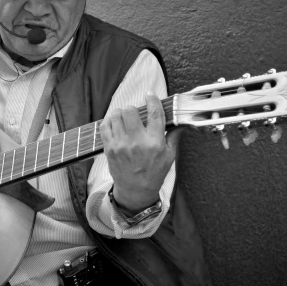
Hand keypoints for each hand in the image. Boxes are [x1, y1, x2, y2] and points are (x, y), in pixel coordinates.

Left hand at [100, 93, 182, 213]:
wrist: (135, 190)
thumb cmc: (154, 173)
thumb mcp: (169, 156)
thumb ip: (174, 136)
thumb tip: (182, 121)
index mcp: (154, 143)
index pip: (154, 114)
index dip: (152, 100)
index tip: (150, 95)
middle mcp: (137, 142)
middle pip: (131, 111)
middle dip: (134, 109)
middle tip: (136, 114)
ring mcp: (120, 145)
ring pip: (116, 116)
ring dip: (121, 114)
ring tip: (125, 119)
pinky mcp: (109, 148)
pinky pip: (104, 125)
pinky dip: (109, 121)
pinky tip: (116, 124)